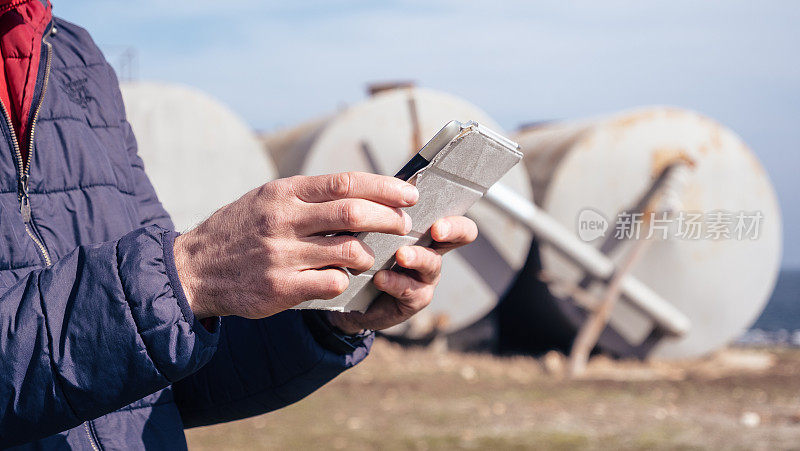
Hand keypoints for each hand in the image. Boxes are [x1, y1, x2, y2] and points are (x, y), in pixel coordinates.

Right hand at [173, 172, 418, 318]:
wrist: (194, 269)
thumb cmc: (240, 231)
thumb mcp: (267, 200)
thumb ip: (308, 197)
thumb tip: (361, 193)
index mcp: (284, 193)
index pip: (345, 183)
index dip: (384, 187)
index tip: (408, 194)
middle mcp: (283, 220)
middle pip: (354, 213)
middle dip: (389, 218)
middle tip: (405, 225)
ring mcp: (282, 255)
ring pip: (349, 251)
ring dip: (369, 254)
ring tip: (369, 256)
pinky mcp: (280, 287)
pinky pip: (332, 282)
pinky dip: (346, 280)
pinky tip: (341, 279)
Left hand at [324, 216, 477, 333]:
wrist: (349, 294)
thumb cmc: (365, 253)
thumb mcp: (373, 229)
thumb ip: (382, 211)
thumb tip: (383, 188)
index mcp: (426, 230)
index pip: (454, 217)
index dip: (455, 218)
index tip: (437, 218)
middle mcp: (432, 250)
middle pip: (461, 236)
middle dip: (452, 230)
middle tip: (437, 229)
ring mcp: (425, 277)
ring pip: (432, 264)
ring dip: (417, 257)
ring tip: (401, 255)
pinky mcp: (412, 299)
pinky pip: (409, 290)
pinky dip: (394, 282)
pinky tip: (380, 278)